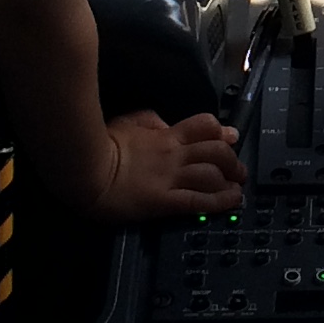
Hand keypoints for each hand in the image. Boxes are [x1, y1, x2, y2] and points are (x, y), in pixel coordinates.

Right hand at [93, 109, 242, 218]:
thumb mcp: (127, 122)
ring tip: (237, 188)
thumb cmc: (100, 145)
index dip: (222, 132)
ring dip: (230, 181)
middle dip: (233, 160)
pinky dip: (219, 202)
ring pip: (212, 174)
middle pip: (216, 151)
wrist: (85, 169)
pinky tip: (231, 202)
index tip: (231, 138)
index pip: (204, 127)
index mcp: (165, 136)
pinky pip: (198, 201)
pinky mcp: (163, 201)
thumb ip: (149, 120)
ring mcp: (170, 178)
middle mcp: (174, 155)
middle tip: (238, 169)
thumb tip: (164, 122)